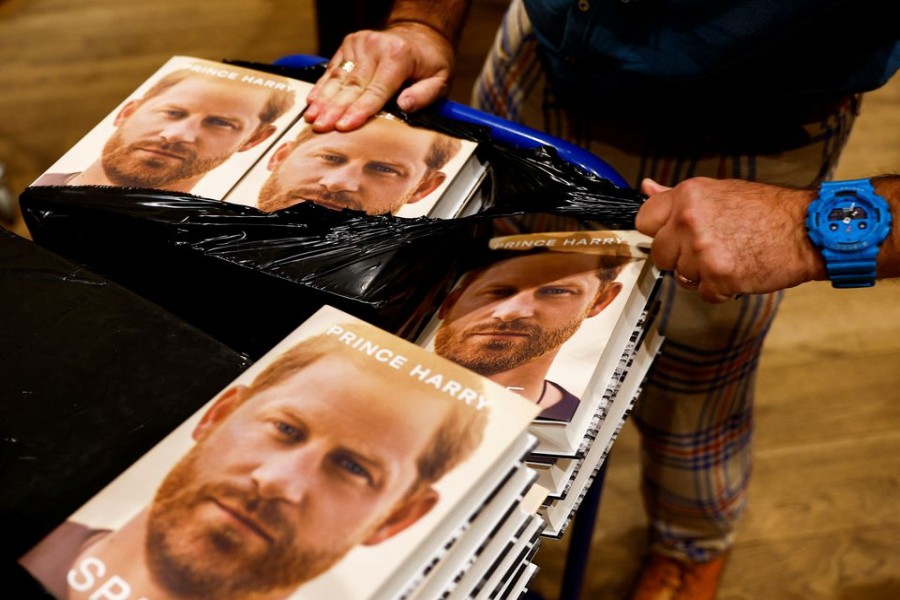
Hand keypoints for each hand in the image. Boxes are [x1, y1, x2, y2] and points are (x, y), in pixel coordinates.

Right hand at [303, 22, 454, 131]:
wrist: (420, 34)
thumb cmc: (430, 63)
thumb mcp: (440, 79)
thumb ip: (424, 95)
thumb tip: (404, 106)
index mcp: (398, 56)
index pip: (375, 91)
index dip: (359, 111)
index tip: (343, 127)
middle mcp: (375, 46)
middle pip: (352, 86)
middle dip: (334, 109)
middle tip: (320, 128)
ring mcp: (359, 43)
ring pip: (338, 78)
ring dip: (323, 100)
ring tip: (311, 118)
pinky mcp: (349, 44)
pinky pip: (333, 69)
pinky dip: (322, 87)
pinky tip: (312, 102)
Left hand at [635, 177, 825, 301]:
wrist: (808, 230)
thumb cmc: (770, 211)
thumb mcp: (720, 191)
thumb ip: (678, 196)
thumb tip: (648, 188)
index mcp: (688, 197)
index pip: (644, 219)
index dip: (658, 231)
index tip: (671, 236)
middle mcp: (690, 221)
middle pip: (659, 253)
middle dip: (679, 257)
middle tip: (707, 250)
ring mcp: (703, 250)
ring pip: (681, 276)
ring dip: (701, 275)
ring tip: (728, 257)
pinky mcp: (719, 276)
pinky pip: (704, 293)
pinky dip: (720, 289)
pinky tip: (737, 271)